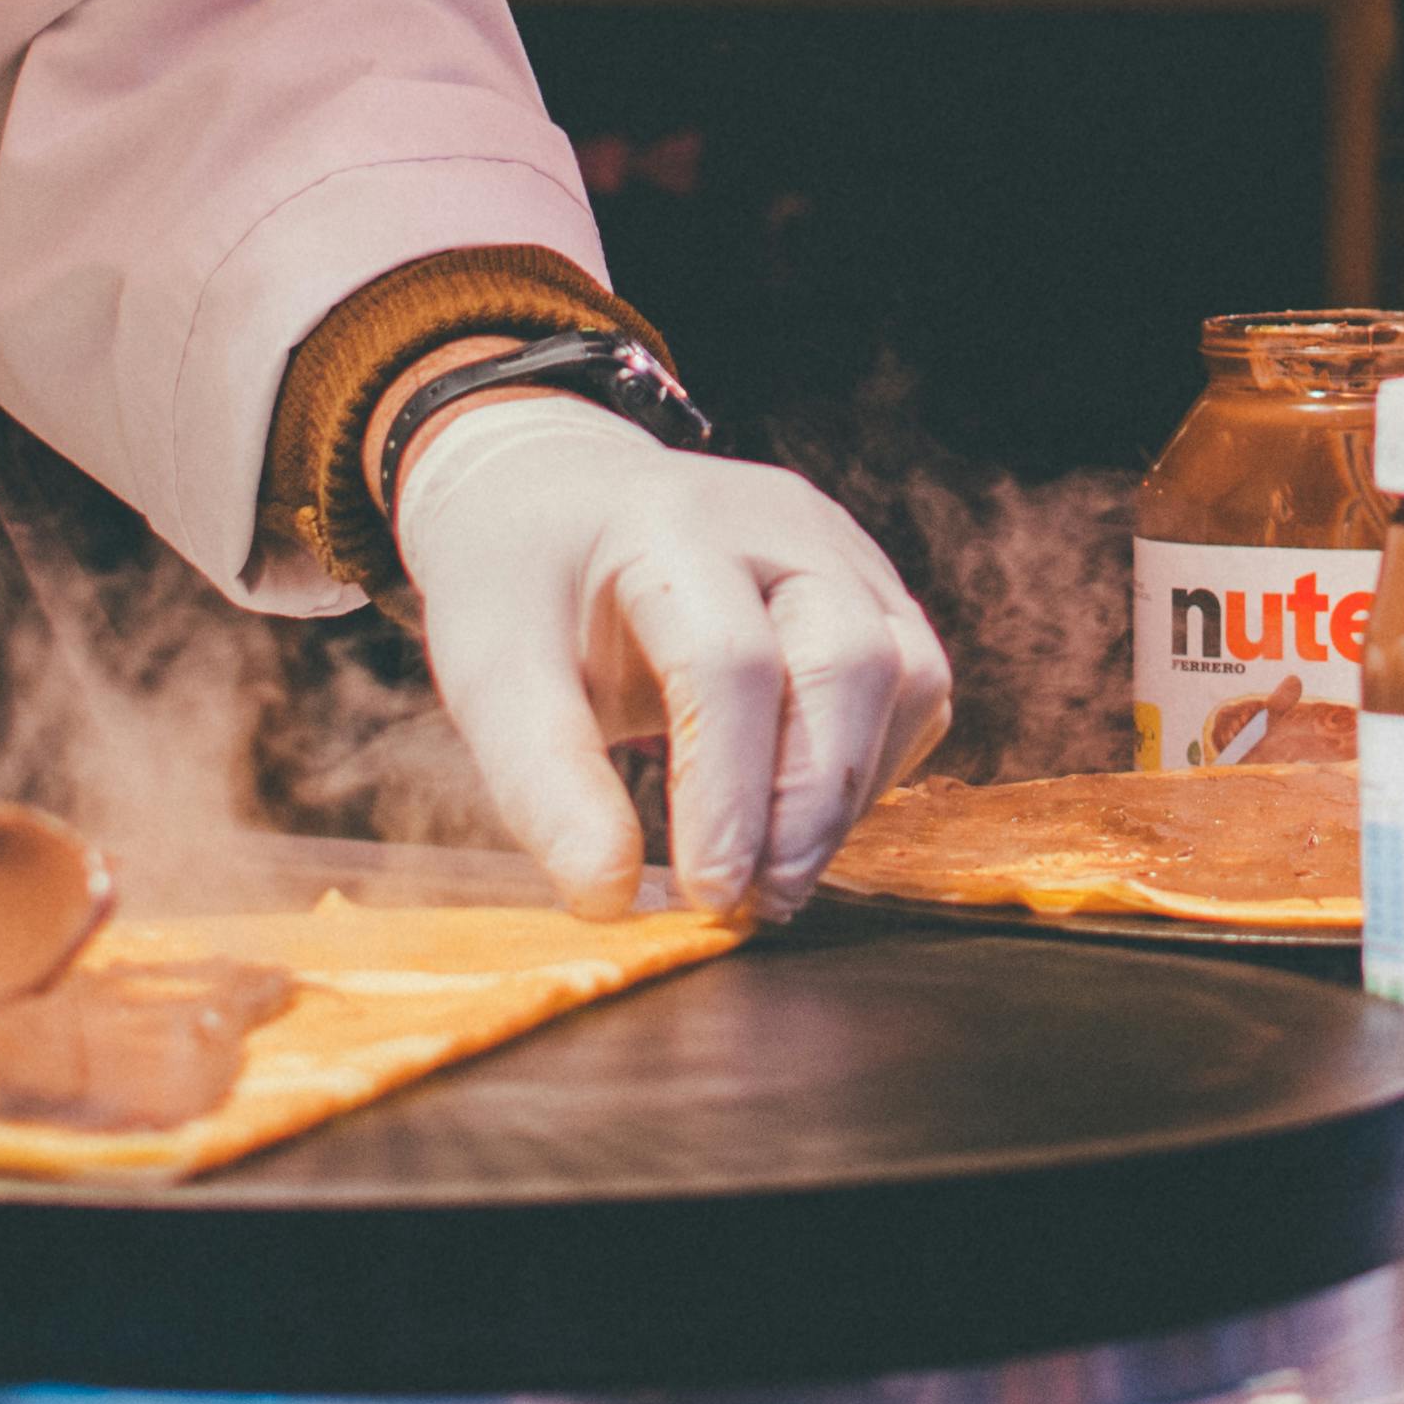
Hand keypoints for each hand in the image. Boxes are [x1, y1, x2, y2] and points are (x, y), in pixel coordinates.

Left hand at [389, 399, 951, 920]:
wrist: (557, 500)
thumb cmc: (517, 588)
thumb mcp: (490, 674)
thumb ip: (543, 783)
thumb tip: (609, 901)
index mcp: (669, 522)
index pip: (728, 661)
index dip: (728, 794)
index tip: (705, 896)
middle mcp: (777, 519)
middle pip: (851, 659)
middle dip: (812, 803)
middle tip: (754, 903)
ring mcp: (839, 549)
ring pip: (907, 674)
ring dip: (849, 793)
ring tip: (774, 873)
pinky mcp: (871, 589)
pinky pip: (913, 686)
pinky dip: (867, 768)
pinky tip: (795, 816)